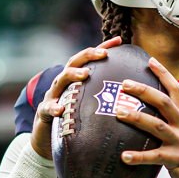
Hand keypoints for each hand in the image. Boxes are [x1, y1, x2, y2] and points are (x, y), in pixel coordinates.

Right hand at [31, 36, 123, 159]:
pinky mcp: (45, 112)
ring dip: (72, 75)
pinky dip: (53, 107)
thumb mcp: (87, 103)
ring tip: (85, 74)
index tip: (119, 41)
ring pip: (60, 80)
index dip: (103, 47)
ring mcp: (53, 96)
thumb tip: (133, 93)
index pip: (88, 59)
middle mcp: (63, 83)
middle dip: (88, 55)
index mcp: (74, 79)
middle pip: (73, 63)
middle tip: (103, 54)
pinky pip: (48, 108)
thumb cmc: (72, 117)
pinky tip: (60, 109)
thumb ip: (103, 96)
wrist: (46, 136)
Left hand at [115, 57, 178, 177]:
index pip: (175, 89)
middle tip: (124, 84)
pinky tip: (124, 156)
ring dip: (137, 118)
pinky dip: (139, 156)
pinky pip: (155, 157)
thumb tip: (145, 107)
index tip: (150, 59)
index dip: (164, 73)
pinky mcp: (176, 160)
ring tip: (119, 113)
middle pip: (164, 102)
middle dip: (144, 91)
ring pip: (158, 126)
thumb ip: (168, 118)